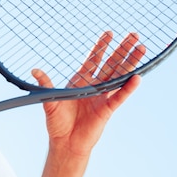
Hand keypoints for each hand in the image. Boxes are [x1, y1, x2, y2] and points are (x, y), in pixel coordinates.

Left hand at [32, 31, 143, 155]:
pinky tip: (137, 77)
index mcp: (80, 82)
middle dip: (122, 50)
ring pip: (119, 76)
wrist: (65, 143)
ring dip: (130, 63)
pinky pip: (119, 97)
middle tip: (134, 35)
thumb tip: (35, 71)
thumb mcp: (49, 101)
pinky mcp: (107, 110)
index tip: (109, 33)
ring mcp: (102, 97)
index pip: (93, 60)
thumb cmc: (57, 123)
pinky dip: (128, 88)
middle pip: (111, 64)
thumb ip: (45, 85)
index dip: (101, 47)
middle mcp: (94, 87)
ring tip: (142, 49)